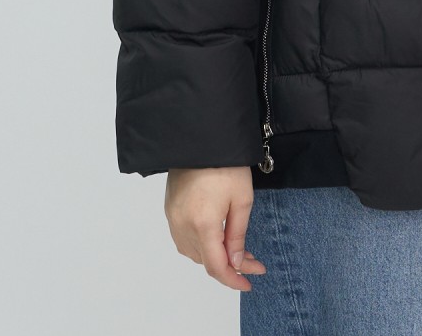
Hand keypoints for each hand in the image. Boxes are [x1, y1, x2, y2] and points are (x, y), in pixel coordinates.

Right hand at [164, 166, 266, 291]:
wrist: (200, 138)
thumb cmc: (226, 164)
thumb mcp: (242, 199)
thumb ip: (238, 234)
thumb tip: (235, 262)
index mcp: (203, 224)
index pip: (216, 266)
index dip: (233, 279)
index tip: (249, 283)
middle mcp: (183, 226)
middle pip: (205, 260)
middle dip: (230, 265)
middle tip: (252, 261)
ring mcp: (173, 219)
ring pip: (193, 252)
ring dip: (214, 255)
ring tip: (236, 249)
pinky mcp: (169, 210)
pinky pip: (184, 239)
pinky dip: (200, 244)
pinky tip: (215, 238)